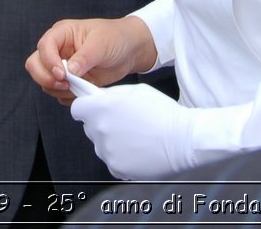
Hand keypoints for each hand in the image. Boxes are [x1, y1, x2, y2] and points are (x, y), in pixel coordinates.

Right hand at [26, 16, 155, 102]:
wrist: (130, 51)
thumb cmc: (115, 38)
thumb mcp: (101, 44)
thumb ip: (84, 57)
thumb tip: (69, 71)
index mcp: (62, 33)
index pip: (44, 46)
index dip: (49, 62)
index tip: (62, 74)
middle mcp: (58, 50)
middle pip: (35, 64)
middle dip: (46, 78)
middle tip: (65, 84)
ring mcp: (62, 66)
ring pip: (45, 81)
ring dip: (58, 89)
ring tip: (79, 87)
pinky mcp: (69, 81)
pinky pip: (58, 93)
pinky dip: (66, 97)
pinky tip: (81, 92)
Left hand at [67, 82, 195, 180]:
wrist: (183, 139)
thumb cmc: (164, 113)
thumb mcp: (136, 91)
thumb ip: (112, 95)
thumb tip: (99, 98)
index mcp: (102, 107)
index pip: (77, 109)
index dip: (86, 108)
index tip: (93, 110)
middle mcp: (100, 129)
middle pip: (90, 128)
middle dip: (101, 124)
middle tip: (123, 124)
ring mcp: (107, 151)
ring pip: (101, 145)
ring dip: (112, 142)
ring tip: (135, 138)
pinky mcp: (116, 168)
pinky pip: (112, 161)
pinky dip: (121, 157)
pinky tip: (138, 150)